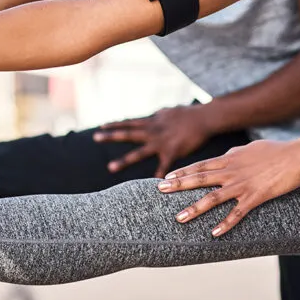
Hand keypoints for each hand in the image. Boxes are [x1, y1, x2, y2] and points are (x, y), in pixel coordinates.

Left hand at [93, 104, 213, 177]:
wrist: (204, 118)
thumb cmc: (188, 115)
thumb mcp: (169, 112)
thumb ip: (159, 116)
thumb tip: (154, 115)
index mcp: (152, 122)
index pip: (129, 122)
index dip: (115, 124)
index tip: (101, 127)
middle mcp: (153, 131)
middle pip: (128, 134)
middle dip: (111, 136)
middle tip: (95, 137)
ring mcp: (161, 142)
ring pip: (139, 152)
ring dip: (124, 160)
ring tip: (110, 167)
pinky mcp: (172, 152)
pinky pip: (162, 167)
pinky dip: (156, 176)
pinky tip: (152, 188)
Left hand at [156, 138, 299, 236]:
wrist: (298, 155)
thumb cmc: (276, 151)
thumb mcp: (250, 148)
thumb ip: (235, 153)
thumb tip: (226, 153)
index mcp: (229, 158)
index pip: (200, 165)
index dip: (182, 171)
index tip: (166, 176)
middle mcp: (231, 171)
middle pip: (199, 178)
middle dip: (178, 185)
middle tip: (160, 190)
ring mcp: (242, 184)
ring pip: (213, 198)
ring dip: (195, 209)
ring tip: (179, 218)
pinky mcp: (255, 196)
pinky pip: (237, 213)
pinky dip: (225, 224)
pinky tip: (214, 234)